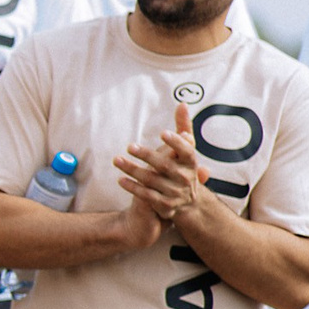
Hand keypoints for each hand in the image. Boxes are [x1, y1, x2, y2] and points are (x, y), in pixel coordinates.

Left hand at [114, 102, 207, 222]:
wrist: (188, 202)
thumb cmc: (183, 167)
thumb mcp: (185, 149)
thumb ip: (183, 127)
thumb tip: (182, 103)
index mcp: (192, 163)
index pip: (187, 151)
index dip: (176, 143)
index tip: (162, 133)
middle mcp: (186, 178)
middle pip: (164, 166)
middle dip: (147, 155)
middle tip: (129, 146)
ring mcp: (175, 192)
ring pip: (151, 180)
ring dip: (132, 170)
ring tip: (116, 160)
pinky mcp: (164, 205)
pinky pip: (146, 195)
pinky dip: (133, 187)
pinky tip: (120, 179)